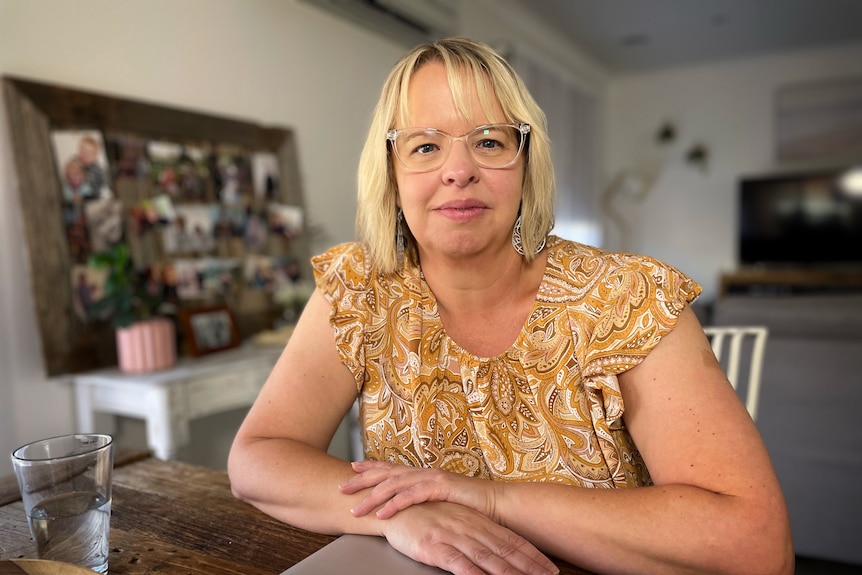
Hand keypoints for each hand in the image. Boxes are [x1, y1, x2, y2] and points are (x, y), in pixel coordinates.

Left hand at [340, 460, 491, 519]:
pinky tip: (381, 514)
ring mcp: (432, 478)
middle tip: (342, 487)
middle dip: (362, 480)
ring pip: (394, 485)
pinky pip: (412, 496)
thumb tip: (408, 509)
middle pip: (386, 473)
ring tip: (356, 508)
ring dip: (373, 497)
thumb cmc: (470, 507)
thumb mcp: (441, 503)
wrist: (497, 504)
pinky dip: (394, 505)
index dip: (370, 467)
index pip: (391, 468)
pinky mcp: (441, 488)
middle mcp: (424, 472)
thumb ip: (424, 502)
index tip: (351, 468)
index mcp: (423, 474)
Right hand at [381, 501, 558, 574]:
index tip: (551, 569)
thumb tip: (502, 551)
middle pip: (506, 550)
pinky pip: (459, 564)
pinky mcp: (435, 547)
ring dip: (509, 572)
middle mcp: (471, 528)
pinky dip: (474, 574)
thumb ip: (479, 535)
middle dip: (530, 567)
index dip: (533, 556)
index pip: (512, 541)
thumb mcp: (458, 520)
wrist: (395, 507)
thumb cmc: (427, 515)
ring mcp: (454, 537)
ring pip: (488, 558)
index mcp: (478, 522)